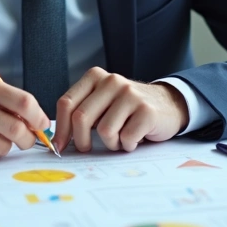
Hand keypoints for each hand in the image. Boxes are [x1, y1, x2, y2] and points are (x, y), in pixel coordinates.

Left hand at [53, 67, 188, 153]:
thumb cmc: (127, 109)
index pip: (67, 103)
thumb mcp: (102, 102)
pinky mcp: (146, 111)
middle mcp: (112, 81)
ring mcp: (130, 95)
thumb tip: (58, 140)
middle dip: (81, 140)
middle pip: (81, 118)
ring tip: (120, 138)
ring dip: (110, 143)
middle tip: (86, 148)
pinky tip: (134, 138)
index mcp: (95, 77)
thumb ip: (82, 112)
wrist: (168, 104)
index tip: (59, 145)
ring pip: (105, 131)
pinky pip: (126, 138)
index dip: (60, 128)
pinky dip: (127, 145)